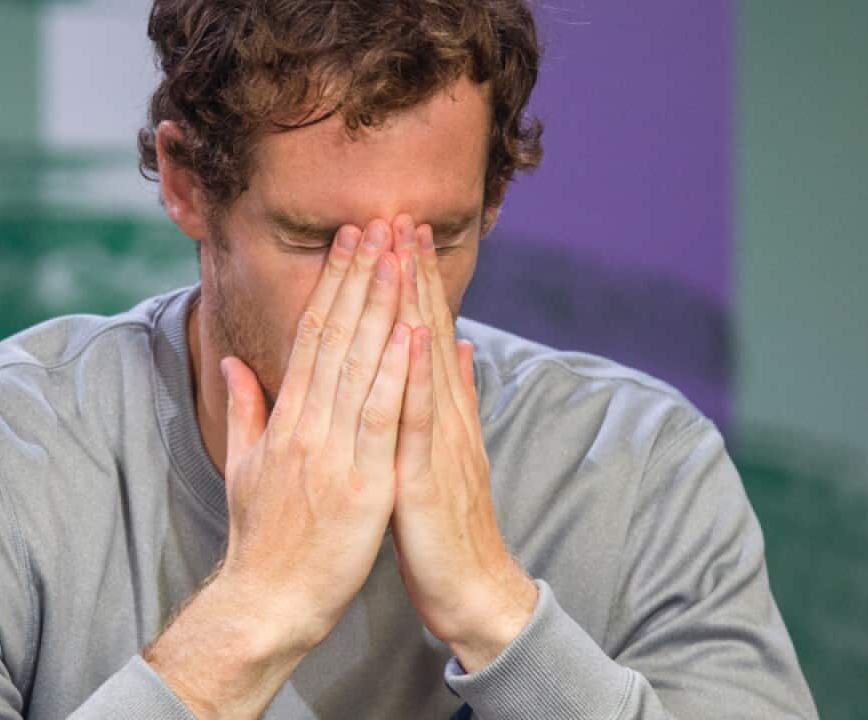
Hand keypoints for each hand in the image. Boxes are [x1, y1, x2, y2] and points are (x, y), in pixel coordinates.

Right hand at [218, 219, 411, 649]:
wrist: (267, 601)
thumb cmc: (260, 538)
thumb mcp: (242, 466)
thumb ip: (243, 408)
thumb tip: (232, 360)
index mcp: (286, 418)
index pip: (311, 336)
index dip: (332, 285)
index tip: (350, 242)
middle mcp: (307, 424)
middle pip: (336, 335)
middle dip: (359, 276)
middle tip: (377, 222)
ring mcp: (334, 451)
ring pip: (361, 363)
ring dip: (382, 305)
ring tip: (398, 255)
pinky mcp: (362, 482)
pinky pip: (383, 416)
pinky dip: (398, 371)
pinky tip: (414, 330)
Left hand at [388, 216, 537, 671]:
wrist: (473, 589)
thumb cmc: (444, 525)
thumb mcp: (440, 453)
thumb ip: (447, 399)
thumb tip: (449, 344)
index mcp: (437, 412)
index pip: (420, 333)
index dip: (408, 281)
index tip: (394, 229)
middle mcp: (443, 416)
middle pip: (426, 332)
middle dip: (411, 272)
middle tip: (400, 212)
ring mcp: (440, 442)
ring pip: (425, 362)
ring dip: (416, 303)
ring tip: (406, 250)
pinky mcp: (429, 476)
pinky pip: (423, 421)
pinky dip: (421, 377)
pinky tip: (420, 337)